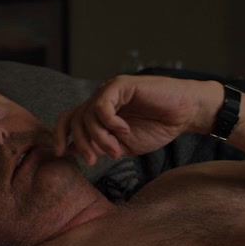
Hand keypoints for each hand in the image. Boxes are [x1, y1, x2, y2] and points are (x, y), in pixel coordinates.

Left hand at [54, 76, 219, 165]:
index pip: (70, 120)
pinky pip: (102, 106)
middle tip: (94, 160)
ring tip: (116, 149)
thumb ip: (101, 146)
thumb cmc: (158, 128)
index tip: (61, 154)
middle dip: (82, 144)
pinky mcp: (120, 85)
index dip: (60, 136)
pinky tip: (125, 130)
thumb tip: (74, 150)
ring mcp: (110, 92)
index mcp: (101, 115)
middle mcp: (102, 101)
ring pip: (87, 115)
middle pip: (75, 120)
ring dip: (99, 137)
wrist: (184, 114)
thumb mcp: (124, 145)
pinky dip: (110, 123)